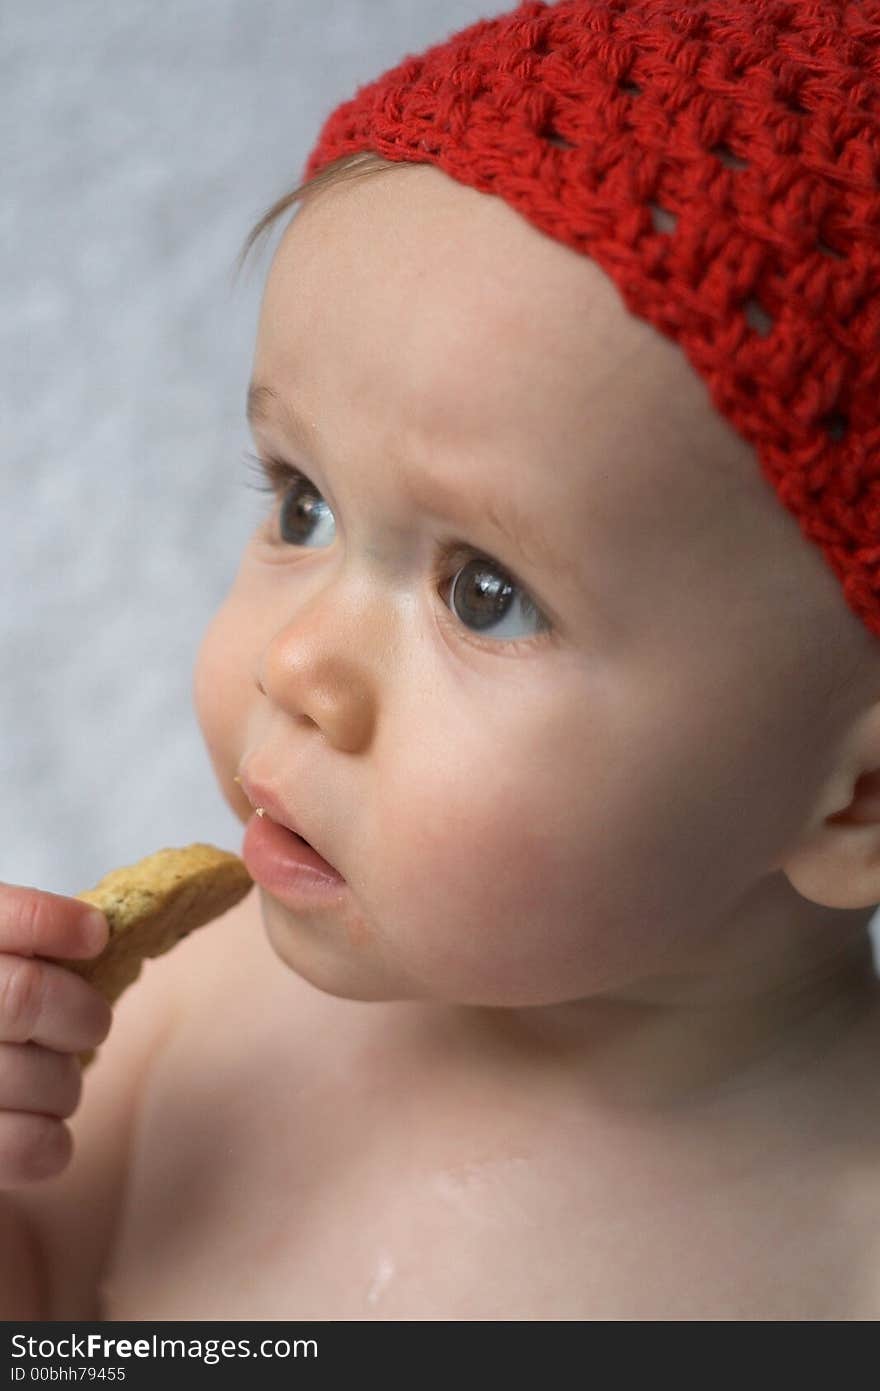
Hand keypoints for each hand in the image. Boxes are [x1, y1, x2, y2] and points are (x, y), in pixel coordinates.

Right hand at [0, 883, 111, 1184]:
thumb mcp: (1, 980)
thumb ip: (26, 956)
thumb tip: (95, 934)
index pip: (0, 920)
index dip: (49, 921)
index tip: (95, 934)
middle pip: (25, 996)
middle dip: (81, 1012)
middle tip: (91, 1025)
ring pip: (42, 1074)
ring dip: (67, 1082)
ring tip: (50, 1082)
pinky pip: (32, 1147)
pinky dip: (54, 1141)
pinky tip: (40, 1128)